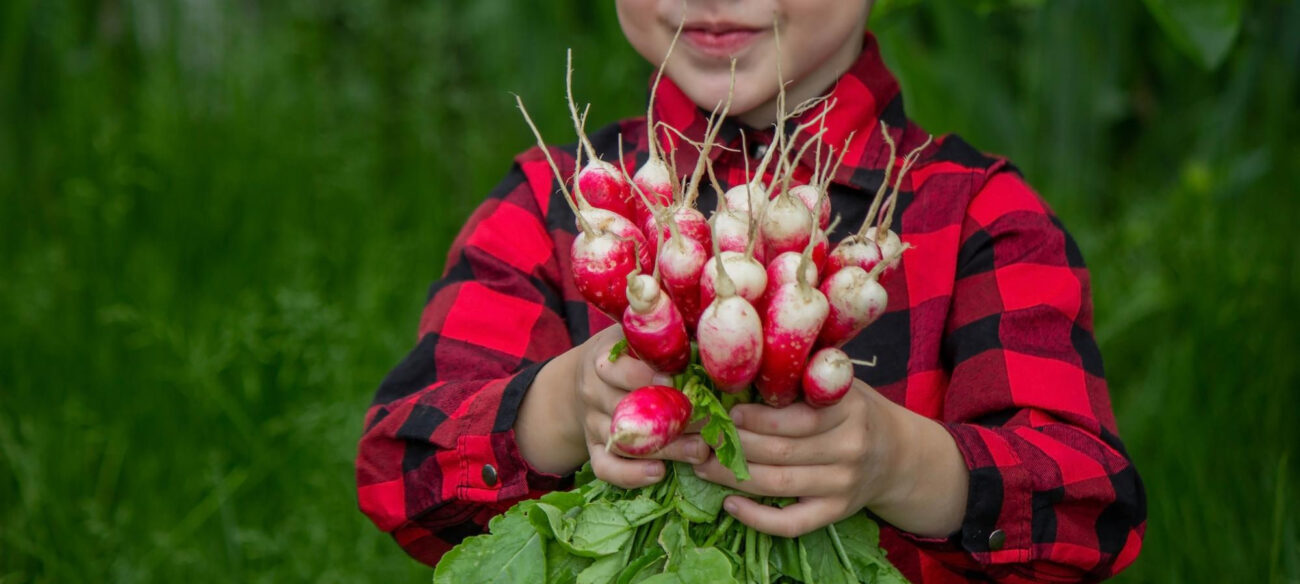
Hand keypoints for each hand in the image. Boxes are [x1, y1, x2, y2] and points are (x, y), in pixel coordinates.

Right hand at [575, 327, 709, 488]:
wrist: (587, 379)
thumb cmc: (627, 353)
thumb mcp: (637, 335)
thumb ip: (663, 334)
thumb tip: (709, 332)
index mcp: (602, 359)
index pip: (618, 370)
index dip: (647, 375)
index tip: (676, 379)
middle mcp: (592, 391)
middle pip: (627, 410)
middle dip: (671, 418)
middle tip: (709, 423)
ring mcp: (592, 423)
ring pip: (623, 442)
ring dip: (665, 449)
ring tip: (700, 451)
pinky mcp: (594, 448)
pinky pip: (606, 468)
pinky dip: (630, 475)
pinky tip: (659, 473)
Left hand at [690, 380, 968, 538]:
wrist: (898, 455)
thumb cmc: (853, 410)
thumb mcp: (839, 384)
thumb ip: (802, 374)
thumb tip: (743, 356)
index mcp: (848, 410)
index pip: (796, 418)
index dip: (755, 418)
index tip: (722, 411)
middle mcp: (849, 448)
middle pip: (779, 452)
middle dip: (732, 445)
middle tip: (697, 438)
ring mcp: (842, 485)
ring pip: (778, 484)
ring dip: (732, 477)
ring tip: (700, 465)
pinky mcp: (835, 513)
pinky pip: (793, 523)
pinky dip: (758, 518)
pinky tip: (730, 505)